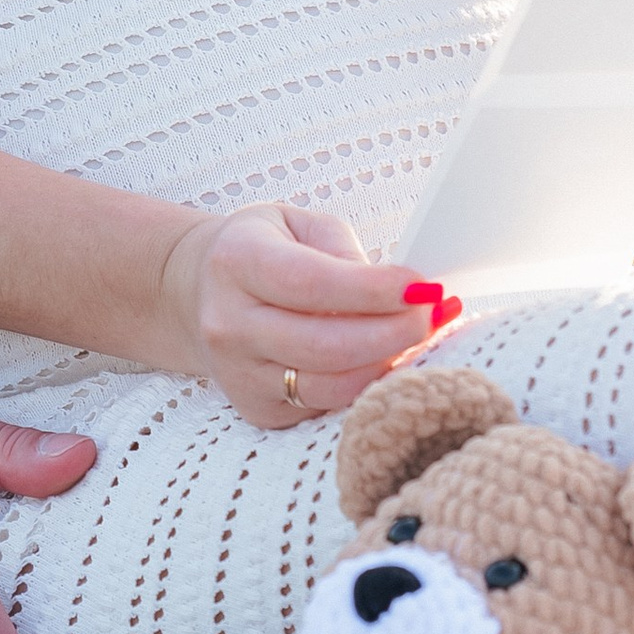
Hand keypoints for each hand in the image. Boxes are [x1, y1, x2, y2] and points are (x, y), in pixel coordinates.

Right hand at [164, 204, 446, 429]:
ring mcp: (239, 374)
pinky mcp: (257, 409)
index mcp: (236, 263)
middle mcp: (228, 324)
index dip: (375, 290)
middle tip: (435, 313)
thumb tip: (398, 292)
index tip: (424, 286)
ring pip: (331, 386)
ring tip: (423, 336)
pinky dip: (368, 386)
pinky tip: (390, 359)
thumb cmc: (261, 250)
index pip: (313, 283)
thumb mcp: (297, 224)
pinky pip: (326, 406)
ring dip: (390, 364)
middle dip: (396, 333)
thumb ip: (343, 251)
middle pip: (326, 345)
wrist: (197, 292)